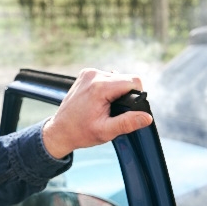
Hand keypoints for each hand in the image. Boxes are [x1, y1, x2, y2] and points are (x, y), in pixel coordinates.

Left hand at [40, 69, 154, 159]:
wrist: (60, 130)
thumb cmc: (81, 132)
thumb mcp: (106, 131)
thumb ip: (128, 122)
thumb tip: (147, 117)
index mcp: (100, 87)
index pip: (133, 81)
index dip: (137, 94)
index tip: (130, 108)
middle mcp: (94, 75)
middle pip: (126, 78)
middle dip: (126, 94)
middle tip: (115, 111)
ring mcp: (88, 73)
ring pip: (117, 77)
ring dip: (117, 91)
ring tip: (106, 107)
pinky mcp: (86, 74)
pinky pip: (106, 77)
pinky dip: (108, 88)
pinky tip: (100, 101)